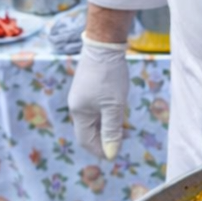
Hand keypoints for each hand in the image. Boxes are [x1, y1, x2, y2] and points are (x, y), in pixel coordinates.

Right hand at [67, 35, 129, 159]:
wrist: (104, 45)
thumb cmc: (110, 77)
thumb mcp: (114, 106)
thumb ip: (112, 130)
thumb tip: (110, 153)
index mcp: (79, 112)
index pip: (85, 140)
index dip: (99, 150)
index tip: (115, 155)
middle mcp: (77, 105)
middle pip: (88, 130)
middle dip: (104, 139)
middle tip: (124, 140)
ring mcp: (81, 95)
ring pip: (93, 119)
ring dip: (107, 126)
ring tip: (125, 128)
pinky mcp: (88, 86)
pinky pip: (95, 108)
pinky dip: (106, 115)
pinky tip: (119, 113)